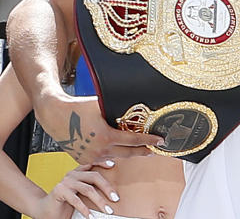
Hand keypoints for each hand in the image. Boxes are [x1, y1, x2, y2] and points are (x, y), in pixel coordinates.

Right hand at [33, 160, 120, 218]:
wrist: (46, 210)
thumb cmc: (66, 202)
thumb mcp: (81, 193)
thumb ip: (91, 187)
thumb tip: (111, 193)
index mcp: (78, 172)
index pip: (93, 164)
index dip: (103, 163)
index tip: (113, 165)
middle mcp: (73, 174)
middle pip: (95, 177)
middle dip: (107, 188)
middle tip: (115, 198)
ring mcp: (66, 182)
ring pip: (88, 189)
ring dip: (100, 201)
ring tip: (107, 210)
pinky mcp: (60, 191)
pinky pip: (76, 200)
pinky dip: (85, 209)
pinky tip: (90, 216)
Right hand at [34, 94, 162, 163]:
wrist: (54, 114)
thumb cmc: (78, 106)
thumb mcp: (102, 105)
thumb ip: (118, 109)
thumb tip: (135, 105)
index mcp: (107, 136)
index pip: (135, 140)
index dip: (149, 141)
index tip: (160, 141)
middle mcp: (100, 149)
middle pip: (129, 153)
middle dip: (143, 151)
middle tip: (153, 150)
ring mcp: (91, 156)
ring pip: (115, 156)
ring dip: (127, 153)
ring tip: (137, 150)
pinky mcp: (82, 159)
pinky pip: (100, 159)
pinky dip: (110, 155)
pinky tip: (116, 153)